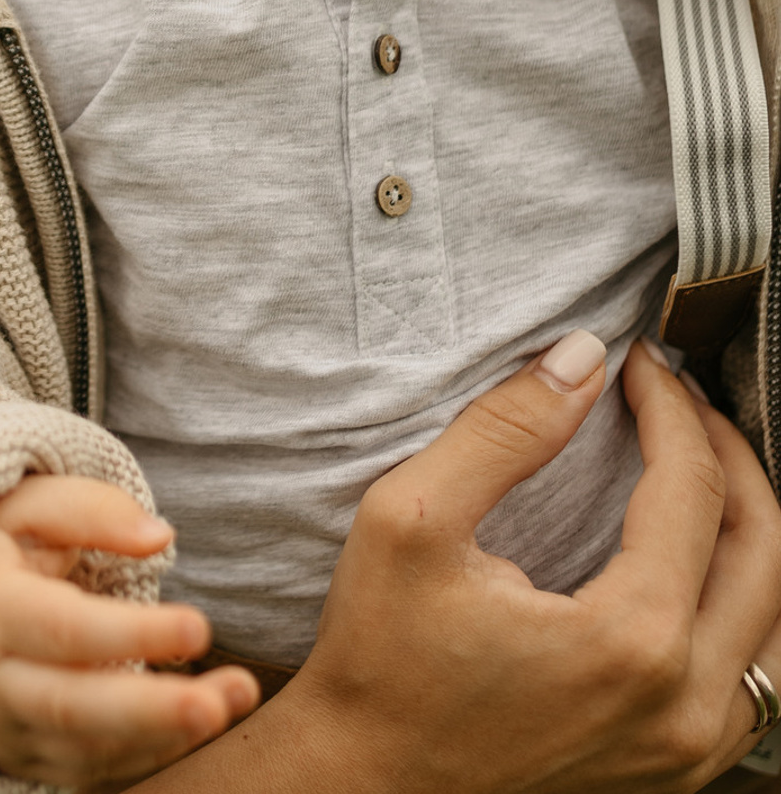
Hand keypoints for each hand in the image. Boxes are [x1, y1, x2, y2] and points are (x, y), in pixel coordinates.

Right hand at [0, 474, 259, 784]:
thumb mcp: (24, 504)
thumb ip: (91, 508)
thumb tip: (160, 537)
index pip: (62, 629)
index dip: (132, 633)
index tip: (199, 627)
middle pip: (73, 709)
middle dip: (151, 712)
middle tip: (219, 703)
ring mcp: (1, 728)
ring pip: (87, 752)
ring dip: (165, 738)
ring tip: (231, 703)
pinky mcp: (20, 761)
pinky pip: (89, 773)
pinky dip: (146, 758)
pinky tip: (196, 728)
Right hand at [169, 335, 780, 791]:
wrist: (369, 777)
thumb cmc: (382, 655)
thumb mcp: (414, 517)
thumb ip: (504, 431)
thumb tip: (579, 358)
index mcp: (631, 641)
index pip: (691, 491)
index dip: (670, 409)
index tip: (636, 361)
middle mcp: (686, 704)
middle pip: (764, 548)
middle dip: (725, 453)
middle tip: (677, 397)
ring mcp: (691, 748)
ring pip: (774, 614)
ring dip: (747, 524)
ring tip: (694, 462)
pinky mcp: (678, 766)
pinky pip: (756, 672)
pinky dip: (741, 595)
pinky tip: (696, 555)